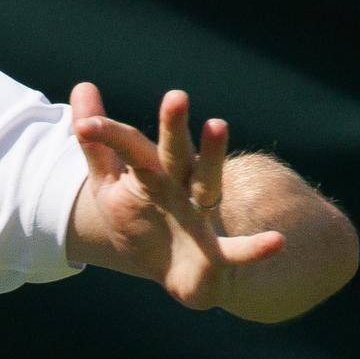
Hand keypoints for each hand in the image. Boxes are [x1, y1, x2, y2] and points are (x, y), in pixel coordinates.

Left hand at [70, 83, 284, 308]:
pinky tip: (276, 242)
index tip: (84, 126)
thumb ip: (97, 143)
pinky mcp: (216, 253)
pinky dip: (256, 247)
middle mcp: (179, 186)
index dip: (108, 135)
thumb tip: (82, 85)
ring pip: (207, 183)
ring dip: (213, 156)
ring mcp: (199, 216)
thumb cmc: (141, 221)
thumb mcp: (110, 183)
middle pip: (175, 153)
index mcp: (152, 170)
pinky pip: (237, 250)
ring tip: (218, 124)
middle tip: (174, 96)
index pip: (131, 146)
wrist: (170, 272)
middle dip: (173, 128)